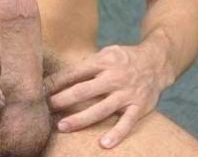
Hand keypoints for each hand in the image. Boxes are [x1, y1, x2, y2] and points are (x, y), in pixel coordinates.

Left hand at [44, 44, 166, 148]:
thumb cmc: (124, 58)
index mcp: (103, 62)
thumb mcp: (106, 53)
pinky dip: (117, 134)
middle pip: (84, 90)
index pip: (75, 72)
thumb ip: (88, 64)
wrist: (157, 61)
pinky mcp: (139, 107)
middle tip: (46, 107)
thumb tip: (63, 76)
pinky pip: (127, 123)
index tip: (41, 88)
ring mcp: (126, 93)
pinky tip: (103, 144)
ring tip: (62, 126)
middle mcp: (113, 77)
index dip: (57, 81)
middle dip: (63, 99)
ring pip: (101, 109)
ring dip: (80, 118)